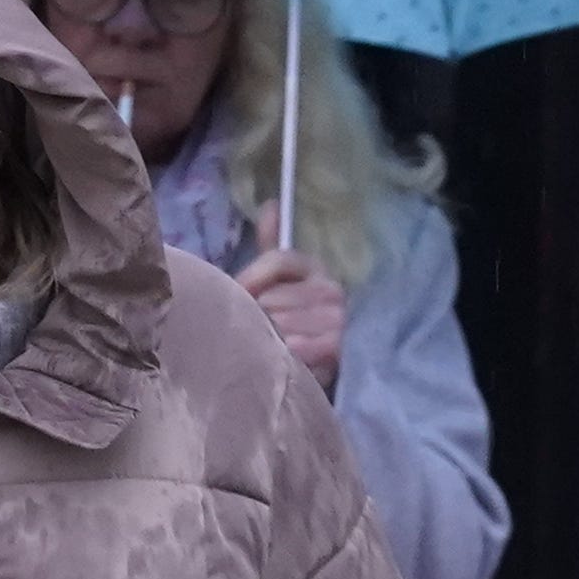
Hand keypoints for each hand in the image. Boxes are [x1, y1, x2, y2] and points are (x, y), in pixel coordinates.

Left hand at [238, 210, 346, 391]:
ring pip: (278, 322)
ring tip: (264, 350)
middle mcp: (332, 291)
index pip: (279, 259)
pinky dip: (280, 356)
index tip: (239, 295)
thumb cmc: (288, 327)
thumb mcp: (277, 285)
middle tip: (251, 333)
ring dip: (263, 339)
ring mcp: (338, 320)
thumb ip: (270, 246)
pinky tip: (280, 362)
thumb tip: (270, 204)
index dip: (251, 279)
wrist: (314, 374)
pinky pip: (292, 346)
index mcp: (315, 270)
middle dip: (253, 316)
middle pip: (272, 296)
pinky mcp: (337, 349)